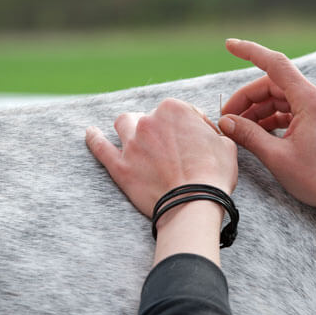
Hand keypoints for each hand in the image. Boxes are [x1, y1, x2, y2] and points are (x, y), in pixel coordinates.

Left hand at [86, 98, 237, 217]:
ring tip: (136, 138)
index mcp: (175, 110)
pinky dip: (93, 138)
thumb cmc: (213, 176)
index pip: (182, 111)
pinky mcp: (120, 166)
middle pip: (150, 117)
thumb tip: (208, 131)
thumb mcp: (225, 145)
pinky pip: (99, 147)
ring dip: (129, 128)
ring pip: (123, 124)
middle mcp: (149, 121)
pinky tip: (90, 133)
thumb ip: (212, 132)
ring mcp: (131, 143)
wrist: (193, 204)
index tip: (195, 142)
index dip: (191, 127)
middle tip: (170, 147)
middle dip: (160, 128)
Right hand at [218, 39, 315, 215]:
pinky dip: (272, 118)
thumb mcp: (277, 157)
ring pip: (281, 98)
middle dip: (247, 99)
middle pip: (274, 85)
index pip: (276, 64)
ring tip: (238, 128)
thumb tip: (225, 122)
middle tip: (226, 118)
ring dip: (258, 111)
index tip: (229, 45)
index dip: (250, 52)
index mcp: (311, 100)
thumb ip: (248, 135)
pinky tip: (256, 132)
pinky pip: (291, 109)